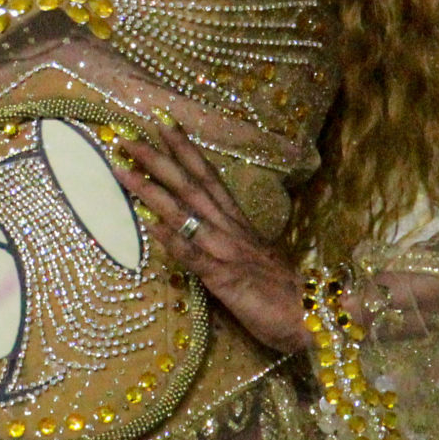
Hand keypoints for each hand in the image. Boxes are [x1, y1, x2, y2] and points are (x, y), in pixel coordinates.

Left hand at [116, 120, 313, 355]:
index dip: (185, 149)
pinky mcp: (226, 280)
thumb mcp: (254, 258)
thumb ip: (229, 240)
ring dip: (152, 191)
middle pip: (191, 186)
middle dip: (158, 160)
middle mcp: (231, 229)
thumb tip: (201, 230)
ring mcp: (228, 252)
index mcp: (238, 223)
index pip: (208, 177)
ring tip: (123, 172)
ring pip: (186, 214)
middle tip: (127, 137)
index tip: (162, 122)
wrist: (315, 317)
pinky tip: (149, 226)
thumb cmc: (284, 292)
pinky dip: (173, 240)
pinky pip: (196, 257)